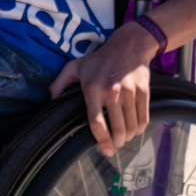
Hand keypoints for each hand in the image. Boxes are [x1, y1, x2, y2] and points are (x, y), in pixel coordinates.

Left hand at [48, 26, 156, 156]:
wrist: (128, 46)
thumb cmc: (98, 59)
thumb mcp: (73, 67)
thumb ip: (59, 85)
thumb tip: (50, 103)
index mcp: (92, 89)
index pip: (96, 121)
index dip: (101, 139)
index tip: (106, 150)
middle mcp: (112, 92)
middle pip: (118, 128)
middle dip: (117, 142)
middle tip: (115, 146)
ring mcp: (130, 92)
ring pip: (131, 125)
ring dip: (129, 137)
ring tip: (124, 139)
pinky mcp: (144, 91)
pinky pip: (144, 116)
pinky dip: (140, 127)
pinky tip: (135, 130)